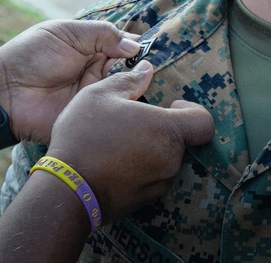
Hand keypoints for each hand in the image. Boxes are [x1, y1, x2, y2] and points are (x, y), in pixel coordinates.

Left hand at [0, 19, 141, 142]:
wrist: (4, 93)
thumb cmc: (31, 56)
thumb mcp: (66, 33)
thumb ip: (102, 34)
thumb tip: (135, 46)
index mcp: (91, 49)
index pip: (123, 47)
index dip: (137, 48)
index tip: (150, 49)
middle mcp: (97, 72)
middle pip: (129, 70)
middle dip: (140, 68)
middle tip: (149, 67)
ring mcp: (94, 96)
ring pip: (125, 90)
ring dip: (134, 87)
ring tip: (143, 83)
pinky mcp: (90, 116)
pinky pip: (112, 113)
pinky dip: (124, 108)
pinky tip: (134, 101)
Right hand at [45, 61, 215, 223]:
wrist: (66, 190)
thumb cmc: (85, 136)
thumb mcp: (101, 95)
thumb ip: (130, 80)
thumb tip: (147, 68)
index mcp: (168, 130)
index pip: (204, 123)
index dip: (193, 110)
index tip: (171, 104)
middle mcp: (171, 159)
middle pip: (182, 140)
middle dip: (163, 129)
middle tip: (135, 122)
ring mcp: (160, 183)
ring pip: (167, 160)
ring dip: (152, 150)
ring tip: (121, 143)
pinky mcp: (146, 201)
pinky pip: (153, 179)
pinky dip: (142, 169)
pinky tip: (116, 163)